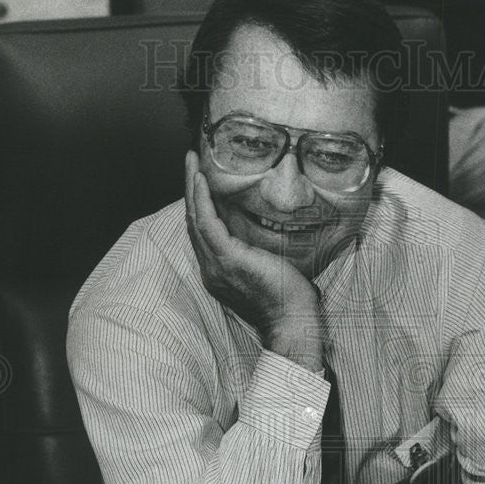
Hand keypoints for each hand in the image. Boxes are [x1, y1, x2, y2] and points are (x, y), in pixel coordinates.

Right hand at [185, 151, 322, 370]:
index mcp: (220, 273)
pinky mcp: (228, 259)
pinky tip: (202, 179)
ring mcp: (216, 265)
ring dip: (192, 187)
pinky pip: (207, 223)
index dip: (200, 205)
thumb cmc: (290, 301)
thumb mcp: (270, 269)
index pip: (204, 233)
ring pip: (196, 219)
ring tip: (192, 162)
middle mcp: (212, 269)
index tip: (201, 180)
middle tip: (191, 162)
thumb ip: (260, 252)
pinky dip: (203, 199)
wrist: (294, 321)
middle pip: (194, 222)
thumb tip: (272, 230)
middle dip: (191, 190)